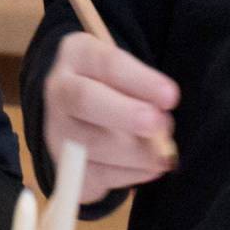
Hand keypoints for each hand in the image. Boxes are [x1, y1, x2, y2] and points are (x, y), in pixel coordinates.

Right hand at [43, 32, 179, 199]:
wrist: (78, 118)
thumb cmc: (113, 88)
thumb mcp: (124, 72)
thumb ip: (142, 89)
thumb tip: (161, 119)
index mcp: (77, 55)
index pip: (106, 63)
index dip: (140, 81)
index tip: (171, 97)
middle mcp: (59, 91)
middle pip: (84, 100)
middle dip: (126, 114)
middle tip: (158, 124)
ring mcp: (58, 131)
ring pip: (95, 144)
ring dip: (139, 151)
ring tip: (162, 151)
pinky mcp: (67, 168)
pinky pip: (102, 175)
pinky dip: (134, 173)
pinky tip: (148, 165)